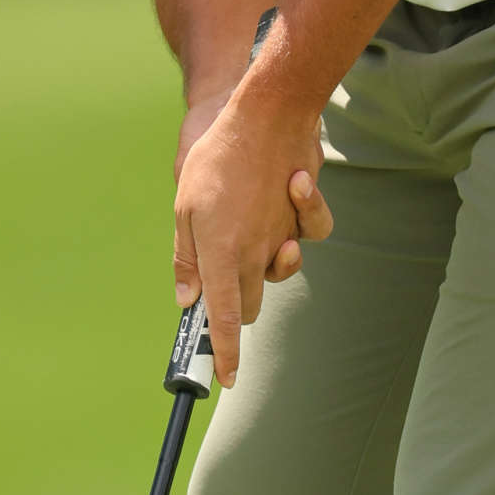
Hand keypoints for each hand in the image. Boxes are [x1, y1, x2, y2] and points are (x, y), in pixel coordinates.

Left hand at [173, 83, 332, 384]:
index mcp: (221, 256)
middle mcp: (256, 254)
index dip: (225, 354)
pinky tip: (290, 196)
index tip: (226, 379)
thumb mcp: (185, 206)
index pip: (225, 320)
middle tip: (221, 274)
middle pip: (251, 303)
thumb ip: (186, 256)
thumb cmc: (219, 157)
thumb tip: (188, 298)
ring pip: (277, 273)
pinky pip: (310, 238)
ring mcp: (284, 237)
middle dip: (237, 303)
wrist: (269, 115)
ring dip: (263, 266)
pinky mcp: (305, 217)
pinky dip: (302, 228)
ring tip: (247, 227)